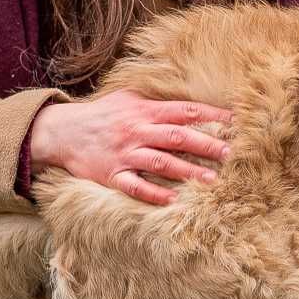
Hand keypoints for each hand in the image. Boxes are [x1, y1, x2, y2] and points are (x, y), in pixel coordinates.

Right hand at [28, 89, 231, 205]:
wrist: (63, 131)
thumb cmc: (103, 114)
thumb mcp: (129, 97)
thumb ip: (158, 99)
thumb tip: (191, 100)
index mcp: (145, 111)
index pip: (185, 111)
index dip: (211, 115)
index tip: (235, 121)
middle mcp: (137, 131)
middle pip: (178, 137)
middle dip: (206, 145)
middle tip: (231, 153)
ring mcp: (125, 154)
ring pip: (161, 162)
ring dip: (188, 171)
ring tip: (212, 180)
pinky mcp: (112, 174)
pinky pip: (135, 185)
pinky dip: (153, 193)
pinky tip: (172, 201)